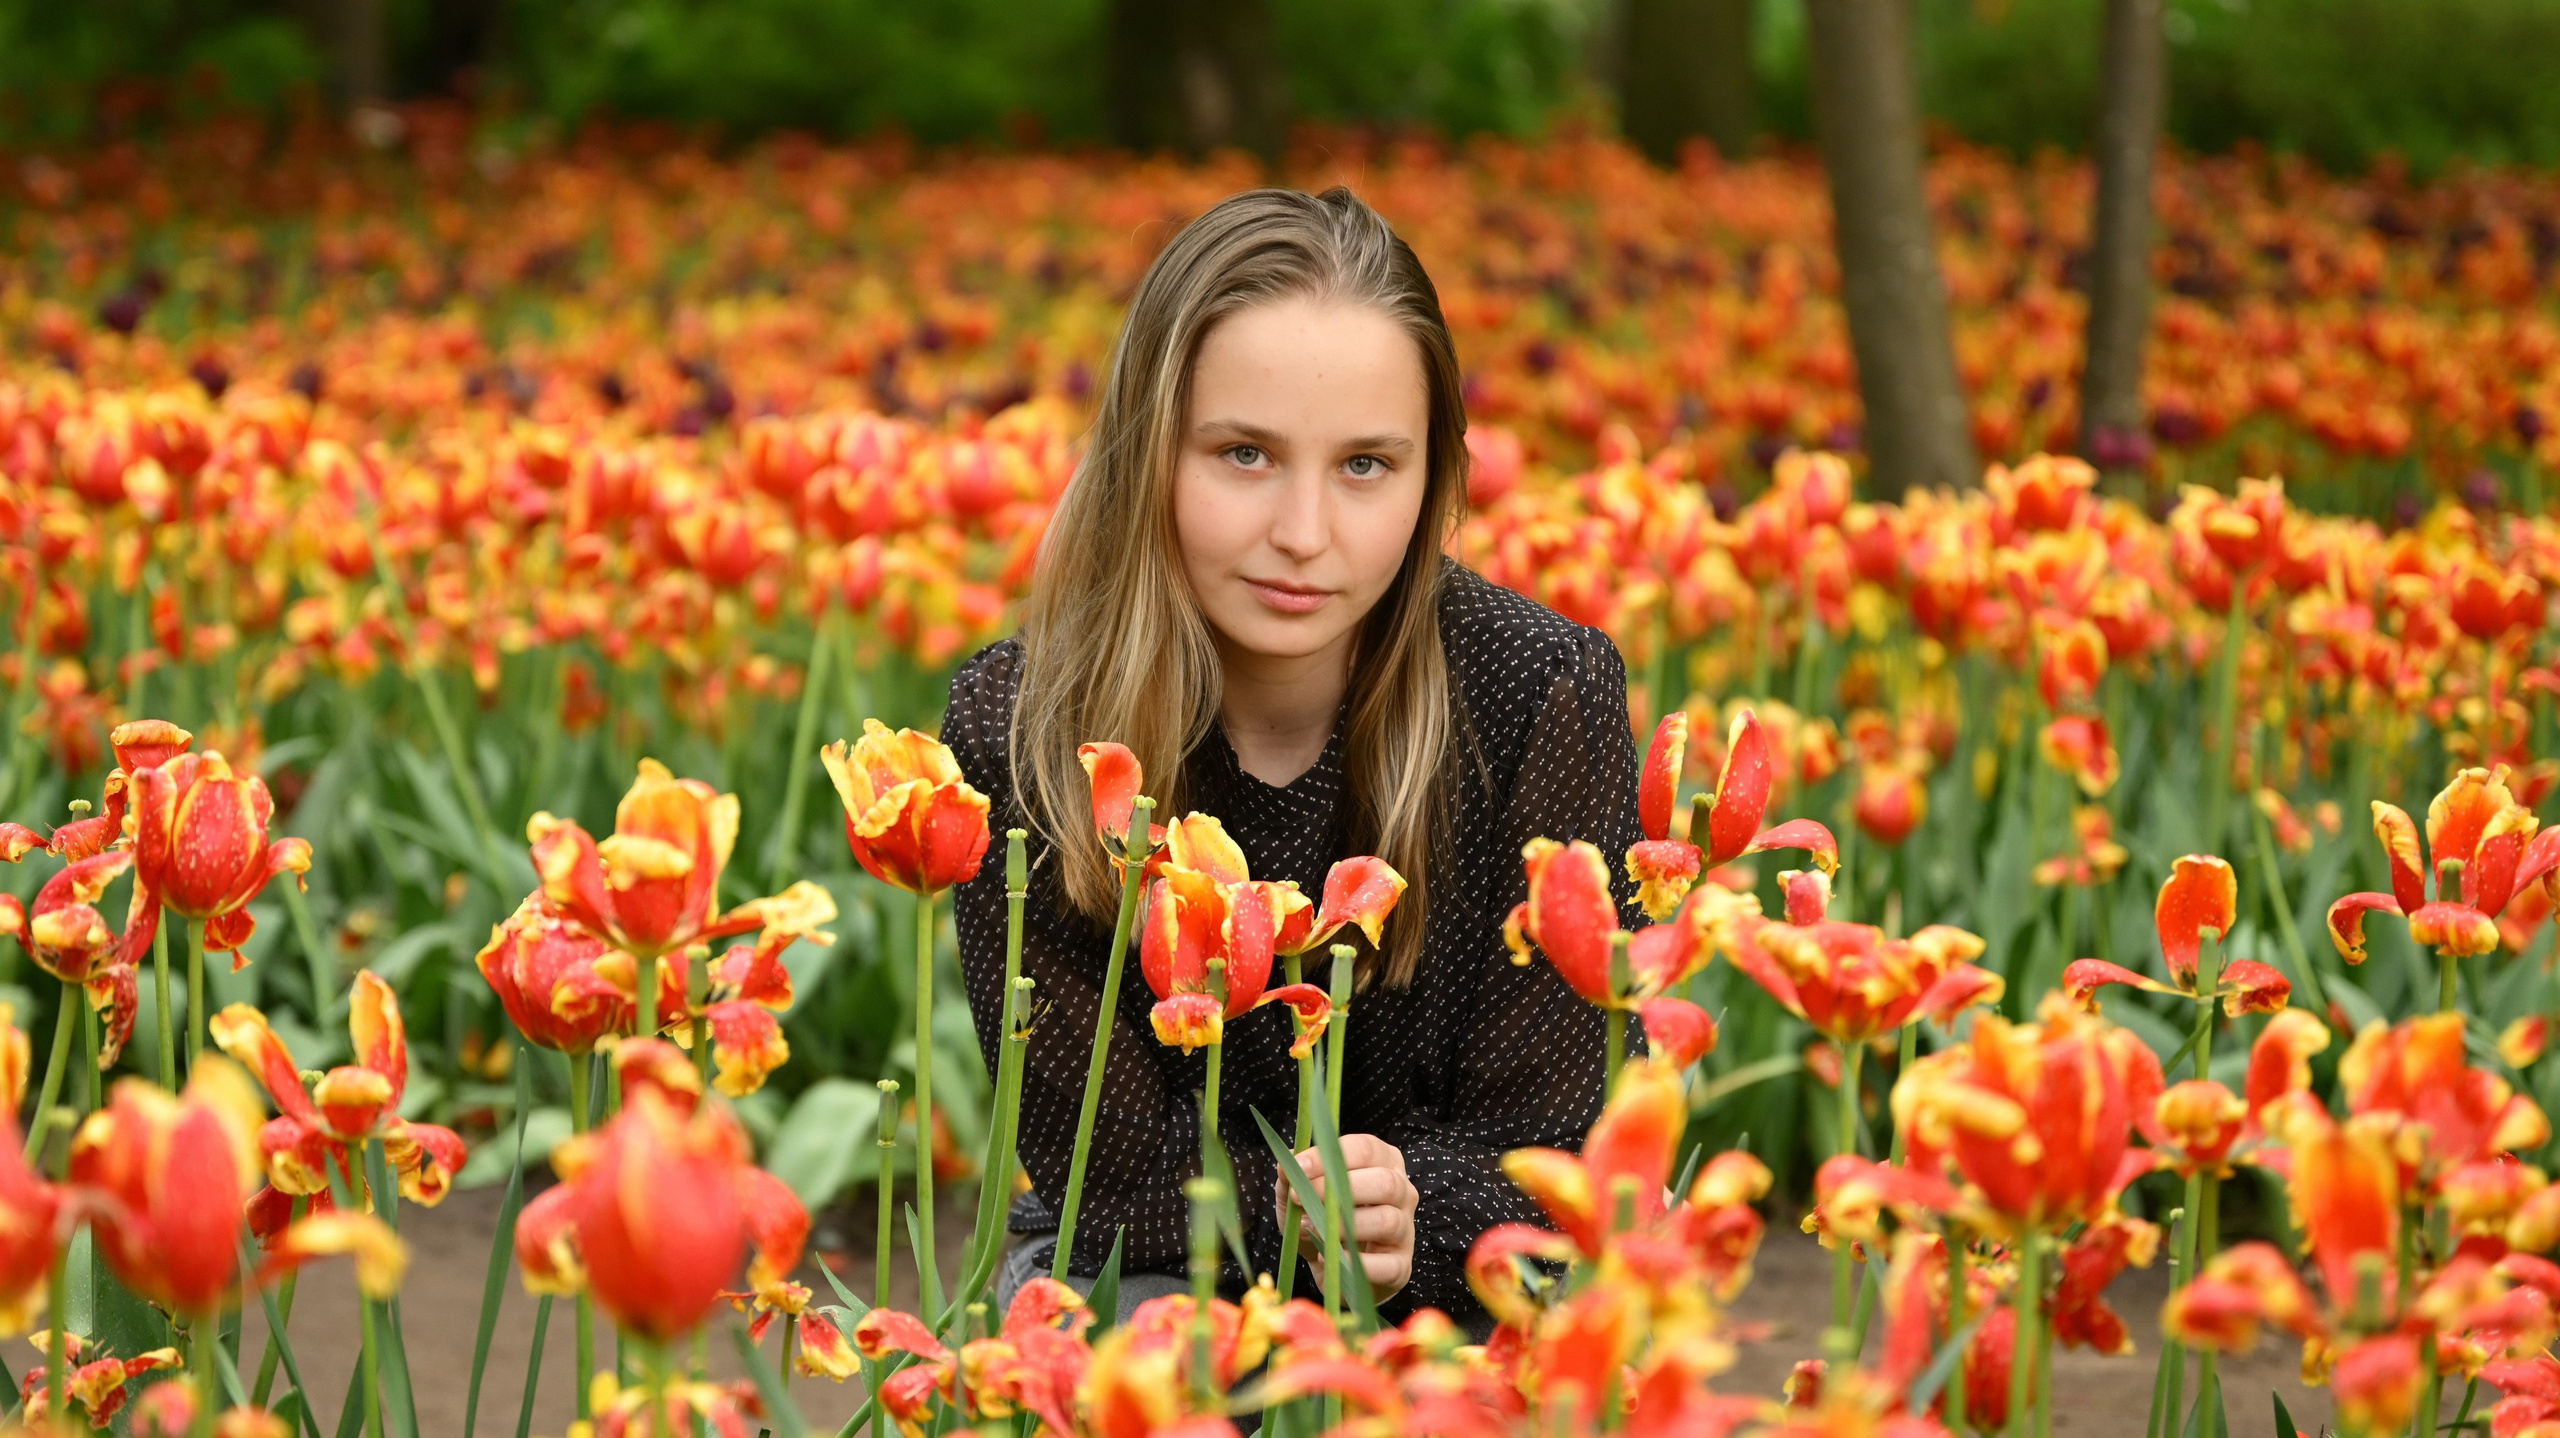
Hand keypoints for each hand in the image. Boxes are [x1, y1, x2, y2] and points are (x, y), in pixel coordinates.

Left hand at [1276, 1133, 1418, 1300]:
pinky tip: (1330, 1258)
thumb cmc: (1322, 1222)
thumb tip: (1285, 1163)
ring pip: (1387, 1220)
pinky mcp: (1401, 1265)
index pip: (1366, 1149)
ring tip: (1313, 1231)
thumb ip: (1294, 1178)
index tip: (1299, 1167)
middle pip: (1385, 1182)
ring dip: (1343, 1226)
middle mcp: (1403, 1192)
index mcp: (1384, 1163)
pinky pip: (1387, 1265)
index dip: (1331, 1156)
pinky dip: (1355, 1263)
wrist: (1335, 1270)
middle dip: (1338, 1189)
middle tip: (1302, 1199)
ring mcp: (1406, 1230)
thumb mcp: (1302, 1196)